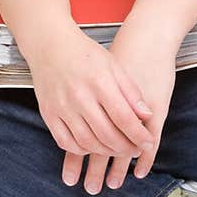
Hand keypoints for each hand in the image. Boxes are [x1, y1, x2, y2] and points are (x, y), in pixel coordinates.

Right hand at [27, 26, 154, 183]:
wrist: (50, 44)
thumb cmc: (84, 53)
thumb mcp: (113, 65)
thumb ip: (131, 91)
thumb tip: (147, 115)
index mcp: (99, 81)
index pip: (123, 117)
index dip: (138, 135)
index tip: (148, 141)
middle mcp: (79, 96)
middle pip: (106, 134)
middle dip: (125, 147)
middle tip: (135, 149)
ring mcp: (61, 107)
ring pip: (87, 143)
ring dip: (106, 152)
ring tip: (117, 149)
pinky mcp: (48, 114)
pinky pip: (65, 143)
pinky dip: (82, 150)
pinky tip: (92, 145)